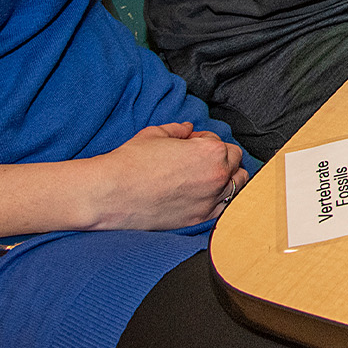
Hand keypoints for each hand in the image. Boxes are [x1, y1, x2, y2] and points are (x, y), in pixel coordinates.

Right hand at [85, 122, 247, 229]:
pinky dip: (220, 200)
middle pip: (235, 163)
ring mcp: (211, 200)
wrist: (110, 193)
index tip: (189, 147)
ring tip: (204, 178)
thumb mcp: (155, 134)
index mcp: (211, 151)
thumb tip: (188, 128)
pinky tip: (204, 196)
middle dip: (220, 159)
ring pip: (236, 186)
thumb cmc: (131, 161)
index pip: (222, 144)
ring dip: (225, 179)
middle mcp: (217, 176)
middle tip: (197, 161)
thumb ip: (178, 129)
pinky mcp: (200, 219)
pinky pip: (224, 208)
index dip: (204, 142)